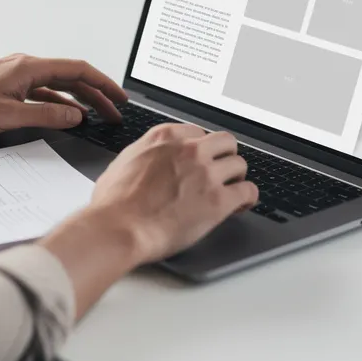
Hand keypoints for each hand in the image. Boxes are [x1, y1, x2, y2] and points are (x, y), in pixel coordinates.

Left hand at [0, 53, 127, 133]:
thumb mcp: (11, 116)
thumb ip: (47, 117)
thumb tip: (76, 116)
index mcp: (30, 67)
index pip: (78, 70)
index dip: (103, 84)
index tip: (119, 98)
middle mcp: (26, 66)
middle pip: (72, 77)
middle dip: (96, 94)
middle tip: (115, 112)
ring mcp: (17, 75)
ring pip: (58, 85)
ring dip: (79, 100)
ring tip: (97, 116)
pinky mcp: (8, 86)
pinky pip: (42, 92)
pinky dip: (58, 103)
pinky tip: (65, 116)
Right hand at [87, 123, 257, 262]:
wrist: (119, 228)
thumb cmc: (113, 204)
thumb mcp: (123, 162)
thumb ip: (143, 154)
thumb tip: (146, 160)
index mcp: (165, 138)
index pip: (198, 132)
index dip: (201, 149)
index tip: (202, 160)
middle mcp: (189, 150)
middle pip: (225, 142)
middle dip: (224, 157)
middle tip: (220, 172)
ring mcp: (206, 174)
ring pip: (239, 164)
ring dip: (236, 177)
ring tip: (230, 190)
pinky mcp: (218, 200)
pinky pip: (248, 191)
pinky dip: (247, 198)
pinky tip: (241, 205)